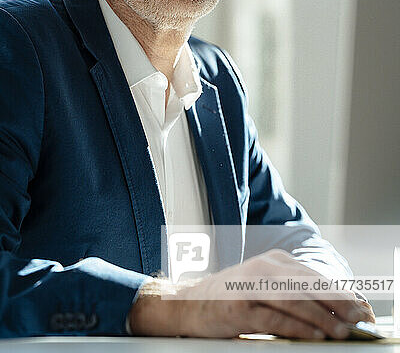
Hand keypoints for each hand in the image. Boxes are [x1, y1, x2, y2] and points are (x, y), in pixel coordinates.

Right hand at [129, 249, 373, 338]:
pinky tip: (313, 336)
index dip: (341, 292)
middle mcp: (263, 269)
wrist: (189, 304)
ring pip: (295, 301)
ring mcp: (250, 286)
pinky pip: (275, 318)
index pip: (314, 276)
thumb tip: (330, 311)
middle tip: (359, 318)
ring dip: (322, 317)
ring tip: (342, 331)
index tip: (361, 307)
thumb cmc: (230, 299)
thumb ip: (291, 293)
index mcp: (273, 261)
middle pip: (309, 285)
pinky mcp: (239, 307)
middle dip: (338, 303)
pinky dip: (297, 328)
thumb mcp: (263, 287)